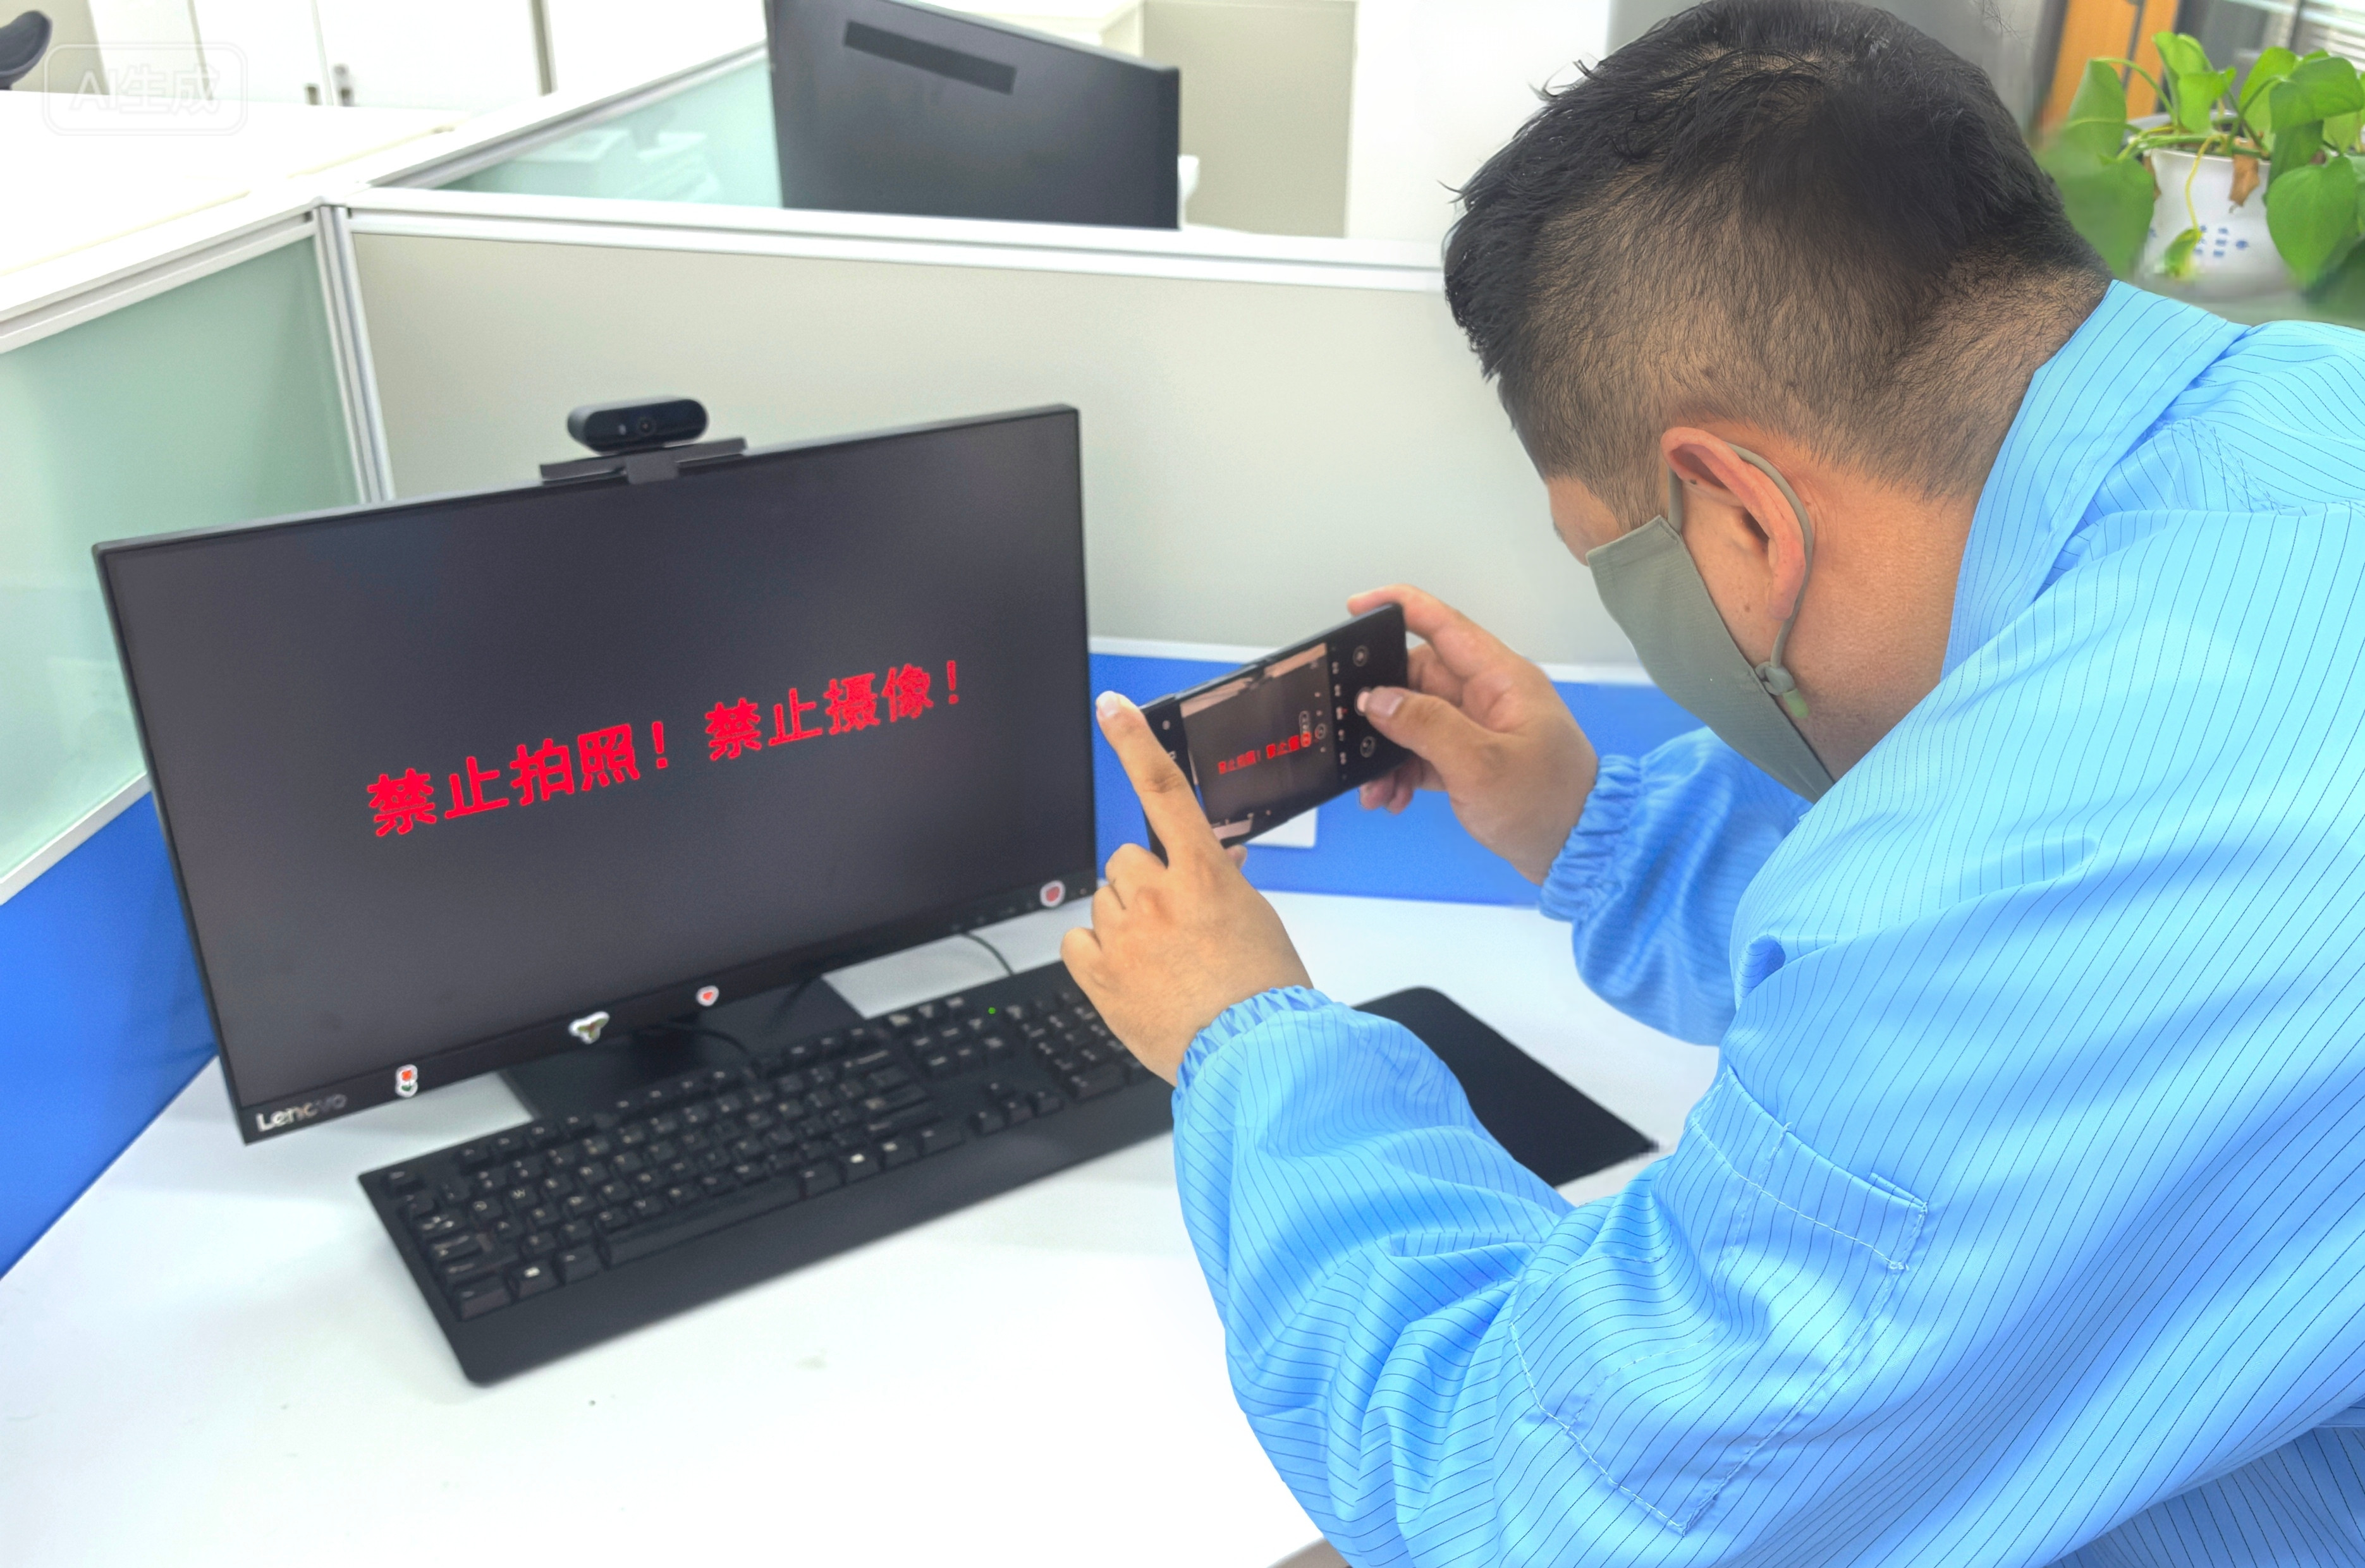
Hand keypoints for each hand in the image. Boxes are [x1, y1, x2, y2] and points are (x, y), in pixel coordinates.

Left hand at [1061, 691, 1311, 1082]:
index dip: (1134, 742)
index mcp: (1204, 875)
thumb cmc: (1265, 993)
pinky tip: (1127, 972)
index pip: (1163, 790)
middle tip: (1171, 922)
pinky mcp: (1099, 974)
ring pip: (1103, 900)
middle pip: (1125, 860)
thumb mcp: (1257, 919)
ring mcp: (1125, 934)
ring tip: (1159, 959)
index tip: (1111, 708)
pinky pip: (1076, 939)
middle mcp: (1158, 895)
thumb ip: (1225, 882)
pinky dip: (1096, 952)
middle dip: (1143, 883)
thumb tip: (1215, 861)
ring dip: (1124, 919)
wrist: (1254, 1055)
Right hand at [1348, 585, 1598, 883]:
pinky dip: (1403, 772)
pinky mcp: (1471, 761)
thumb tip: (1375, 699)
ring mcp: (1479, 729)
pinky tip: (1392, 797)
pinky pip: (1423, 753)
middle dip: (1380, 707)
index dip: (1399, 607)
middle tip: (1350, 736)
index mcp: (1500, 679)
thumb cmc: (1545, 803)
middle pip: (1418, 679)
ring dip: (1387, 751)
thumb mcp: (1480, 764)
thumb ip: (1425, 725)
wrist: (1580, 853)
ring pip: (1414, 721)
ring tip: (1374, 788)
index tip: (1356, 607)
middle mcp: (1488, 696)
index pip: (1444, 625)